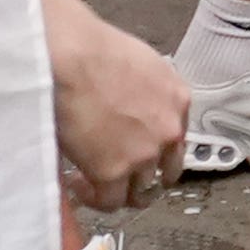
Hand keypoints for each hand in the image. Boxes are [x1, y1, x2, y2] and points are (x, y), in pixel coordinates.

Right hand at [41, 0, 189, 210]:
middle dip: (146, 177)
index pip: (177, 138)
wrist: (72, 57)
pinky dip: (94, 198)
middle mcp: (168, 130)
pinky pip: (110, 201)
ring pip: (140, 190)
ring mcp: (144, 154)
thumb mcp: (139, 65)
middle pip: (166, 170)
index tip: (139, 151)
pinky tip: (78, 184)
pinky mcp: (113, 171)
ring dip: (119, 189)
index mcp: (178, 99)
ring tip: (94, 182)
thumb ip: (145, 94)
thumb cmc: (93, 48)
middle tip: (124, 178)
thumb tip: (128, 108)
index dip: (157, 149)